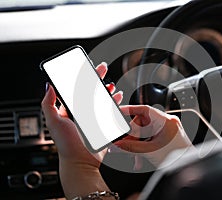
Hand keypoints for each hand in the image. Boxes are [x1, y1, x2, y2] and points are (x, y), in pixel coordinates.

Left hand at [41, 62, 121, 197]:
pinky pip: (110, 110)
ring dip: (106, 90)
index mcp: (69, 110)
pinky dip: (114, 102)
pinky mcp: (103, 124)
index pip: (75, 89)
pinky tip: (117, 97)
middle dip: (96, 78)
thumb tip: (48, 86)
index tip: (85, 68)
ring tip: (110, 84)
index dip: (80, 78)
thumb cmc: (66, 145)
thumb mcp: (53, 121)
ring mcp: (93, 118)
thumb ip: (48, 103)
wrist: (81, 162)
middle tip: (102, 68)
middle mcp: (81, 113)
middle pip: (90, 91)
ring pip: (102, 99)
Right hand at [114, 105, 192, 167]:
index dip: (130, 109)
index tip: (119, 111)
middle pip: (142, 124)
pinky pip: (150, 138)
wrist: (189, 169)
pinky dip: (144, 148)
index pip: (145, 110)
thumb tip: (117, 145)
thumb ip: (131, 148)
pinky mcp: (166, 137)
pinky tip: (141, 159)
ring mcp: (167, 130)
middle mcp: (168, 123)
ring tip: (136, 159)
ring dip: (138, 146)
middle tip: (126, 147)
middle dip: (133, 138)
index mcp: (166, 121)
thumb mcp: (150, 152)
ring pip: (145, 133)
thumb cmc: (178, 160)